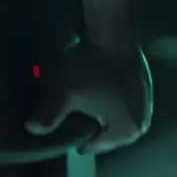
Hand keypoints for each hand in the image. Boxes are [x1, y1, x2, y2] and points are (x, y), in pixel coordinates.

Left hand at [24, 39, 152, 154]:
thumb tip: (30, 129)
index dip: (75, 135)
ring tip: (83, 97)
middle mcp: (142, 123)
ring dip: (100, 110)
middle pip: (106, 132)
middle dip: (89, 123)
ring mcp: (146, 104)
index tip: (64, 119)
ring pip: (115, 116)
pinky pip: (123, 101)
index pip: (94, 145)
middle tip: (71, 108)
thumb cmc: (91, 66)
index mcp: (127, 132)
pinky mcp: (146, 87)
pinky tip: (97, 86)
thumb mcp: (65, 93)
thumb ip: (48, 116)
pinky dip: (111, 98)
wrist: (113, 32)